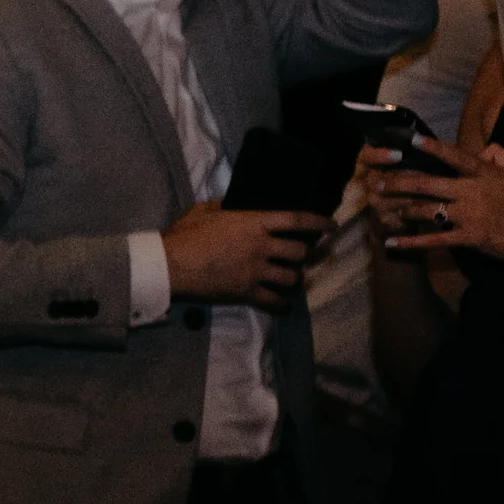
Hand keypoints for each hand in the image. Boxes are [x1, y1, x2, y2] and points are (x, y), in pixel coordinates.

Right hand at [162, 200, 331, 310]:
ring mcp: (256, 271)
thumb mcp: (205, 210)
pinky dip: (281, 302)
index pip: (296, 220)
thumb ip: (224, 204)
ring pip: (292, 278)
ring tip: (288, 277)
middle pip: (299, 252)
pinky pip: (275, 301)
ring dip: (293, 278)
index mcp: (253, 223)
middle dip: (302, 254)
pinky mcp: (246, 292)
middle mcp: (261, 247)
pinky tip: (281, 301)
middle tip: (297, 255)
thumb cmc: (185, 234)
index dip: (318, 222)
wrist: (171, 264)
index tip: (332, 225)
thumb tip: (233, 201)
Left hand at [370, 135, 503, 275]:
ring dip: (402, 209)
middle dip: (400, 181)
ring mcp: (469, 215)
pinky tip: (393, 243)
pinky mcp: (469, 238)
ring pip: (427, 209)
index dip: (431, 148)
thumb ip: (503, 157)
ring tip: (383, 209)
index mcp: (485, 174)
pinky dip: (411, 242)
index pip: (453, 156)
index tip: (410, 141)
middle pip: (428, 183)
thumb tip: (485, 148)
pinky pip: (435, 239)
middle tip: (379, 181)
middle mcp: (472, 191)